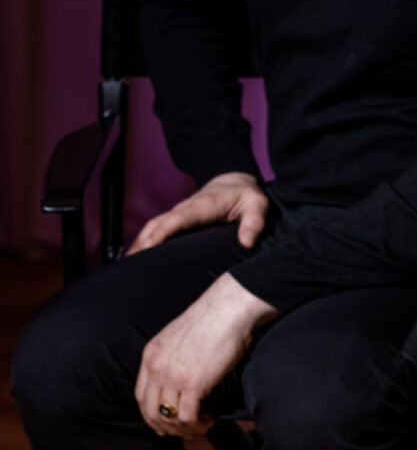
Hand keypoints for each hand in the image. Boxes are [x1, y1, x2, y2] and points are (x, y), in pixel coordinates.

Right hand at [127, 172, 268, 253]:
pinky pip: (156, 229)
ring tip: (125, 268)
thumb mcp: (258, 205)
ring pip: (153, 226)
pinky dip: (143, 241)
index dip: (164, 230)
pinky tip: (134, 259)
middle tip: (129, 267)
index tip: (150, 245)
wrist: (235, 181)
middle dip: (143, 241)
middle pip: (159, 223)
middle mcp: (187, 208)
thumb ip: (255, 221)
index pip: (180, 218)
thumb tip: (247, 241)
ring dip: (138, 243)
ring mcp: (179, 213)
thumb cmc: (246, 196)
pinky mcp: (177, 219)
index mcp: (205, 206)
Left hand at [135, 272, 277, 437]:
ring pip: (169, 418)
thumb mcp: (177, 337)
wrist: (228, 307)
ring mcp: (173, 376)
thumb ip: (170, 358)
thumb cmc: (211, 318)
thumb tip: (176, 382)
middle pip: (151, 411)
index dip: (151, 414)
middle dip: (166, 427)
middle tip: (183, 431)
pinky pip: (188, 417)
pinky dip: (197, 425)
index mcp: (151, 353)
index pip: (141, 396)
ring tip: (200, 425)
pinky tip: (207, 420)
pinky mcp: (193, 383)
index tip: (165, 422)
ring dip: (184, 428)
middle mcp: (157, 366)